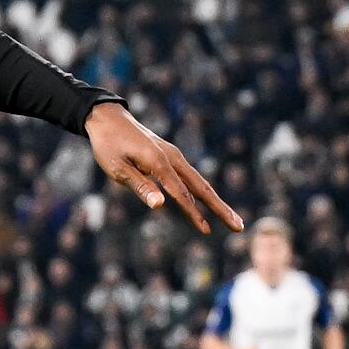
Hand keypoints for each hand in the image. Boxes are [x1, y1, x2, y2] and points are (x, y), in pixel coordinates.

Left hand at [87, 102, 239, 233]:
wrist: (108, 117)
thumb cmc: (108, 145)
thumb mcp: (118, 168)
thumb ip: (140, 186)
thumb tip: (160, 205)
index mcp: (159, 162)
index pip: (181, 194)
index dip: (193, 214)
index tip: (207, 231)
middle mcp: (172, 158)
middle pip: (202, 187)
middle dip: (220, 208)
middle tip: (239, 226)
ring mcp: (173, 156)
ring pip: (199, 182)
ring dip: (215, 201)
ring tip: (231, 218)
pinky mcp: (170, 156)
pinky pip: (190, 177)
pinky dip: (201, 192)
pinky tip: (206, 203)